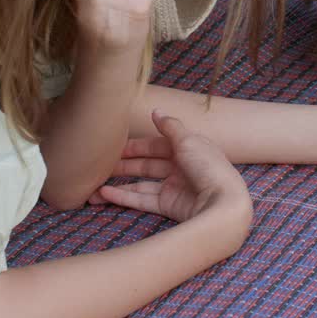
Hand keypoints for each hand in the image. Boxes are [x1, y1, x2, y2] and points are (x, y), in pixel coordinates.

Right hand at [91, 111, 252, 252]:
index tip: (114, 146)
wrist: (222, 204)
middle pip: (146, 165)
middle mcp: (180, 168)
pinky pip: (142, 200)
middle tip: (99, 166)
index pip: (156, 145)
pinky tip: (104, 194)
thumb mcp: (188, 140)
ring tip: (94, 187)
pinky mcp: (169, 206)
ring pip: (141, 184)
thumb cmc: (209, 167)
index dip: (136, 145)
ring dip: (119, 185)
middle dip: (123, 165)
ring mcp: (174, 188)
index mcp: (188, 149)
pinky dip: (124, 197)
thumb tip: (156, 111)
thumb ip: (169, 126)